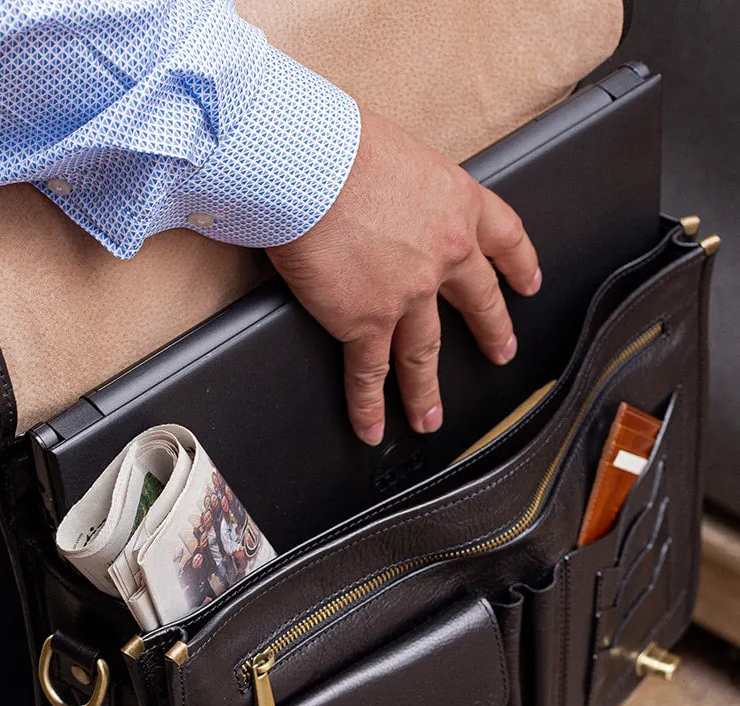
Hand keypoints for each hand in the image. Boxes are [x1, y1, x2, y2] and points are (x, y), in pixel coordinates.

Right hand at [266, 109, 541, 445]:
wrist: (311, 166)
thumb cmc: (340, 146)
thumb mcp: (398, 156)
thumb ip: (407, 192)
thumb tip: (386, 205)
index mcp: (457, 203)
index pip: (504, 238)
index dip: (518, 264)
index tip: (526, 283)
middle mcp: (444, 252)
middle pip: (477, 301)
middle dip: (491, 331)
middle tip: (500, 353)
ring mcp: (409, 293)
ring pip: (424, 352)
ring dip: (426, 390)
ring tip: (430, 417)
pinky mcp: (367, 321)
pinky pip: (370, 374)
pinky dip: (369, 406)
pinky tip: (372, 426)